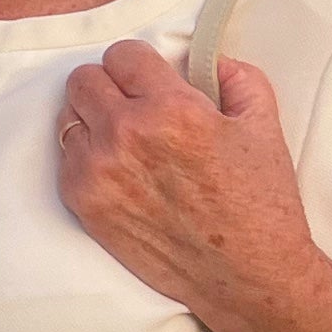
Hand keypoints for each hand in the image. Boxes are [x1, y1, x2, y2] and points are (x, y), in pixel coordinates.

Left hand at [56, 44, 331, 331]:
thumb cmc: (260, 204)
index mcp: (170, 110)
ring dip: (93, 118)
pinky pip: (66, 157)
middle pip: (84, 79)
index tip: (149, 77)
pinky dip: (87, 156)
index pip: (122, 55)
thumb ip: (237, 78)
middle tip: (135, 104)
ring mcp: (96, 170)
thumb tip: (209, 58)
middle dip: (111, 85)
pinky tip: (121, 170)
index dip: (140, 64)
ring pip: (68, 116)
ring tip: (127, 137)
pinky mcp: (82, 202)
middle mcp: (124, 134)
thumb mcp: (264, 127)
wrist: (247, 275)